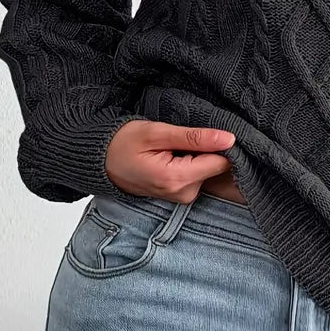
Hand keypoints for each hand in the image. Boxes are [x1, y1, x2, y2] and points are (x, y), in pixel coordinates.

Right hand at [105, 120, 236, 202]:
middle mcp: (183, 194)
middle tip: (180, 140)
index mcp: (177, 179)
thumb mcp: (157, 133)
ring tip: (173, 147)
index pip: (221, 163)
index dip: (218, 144)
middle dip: (206, 150)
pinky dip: (191, 164)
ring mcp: (182, 197)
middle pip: (216, 168)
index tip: (202, 133)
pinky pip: (199, 176)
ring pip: (209, 171)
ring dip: (197, 156)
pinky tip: (173, 156)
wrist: (101, 161)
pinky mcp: (181, 195)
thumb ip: (194, 137)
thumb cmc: (124, 143)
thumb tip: (228, 138)